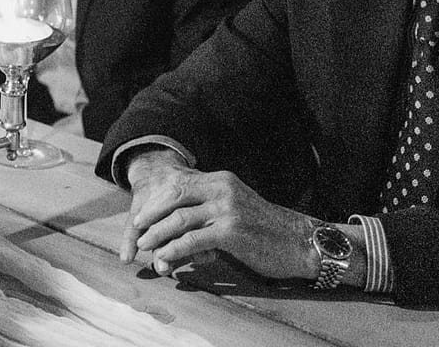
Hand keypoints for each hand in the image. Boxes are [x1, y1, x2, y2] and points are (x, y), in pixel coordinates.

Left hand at [122, 153, 313, 280]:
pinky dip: (174, 249)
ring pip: (179, 219)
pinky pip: (192, 239)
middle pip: (174, 197)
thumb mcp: (238, 207)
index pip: (179, 184)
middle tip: (136, 230)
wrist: (302, 242)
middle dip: (151, 214)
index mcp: (221, 180)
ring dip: (157, 234)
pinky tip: (165, 258)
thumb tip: (182, 218)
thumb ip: (212, 206)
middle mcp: (222, 189)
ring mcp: (227, 209)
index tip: (142, 214)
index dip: (157, 200)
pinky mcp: (231, 231)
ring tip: (145, 246)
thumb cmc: (268, 229)